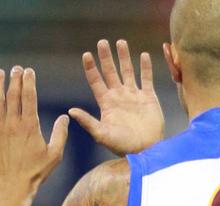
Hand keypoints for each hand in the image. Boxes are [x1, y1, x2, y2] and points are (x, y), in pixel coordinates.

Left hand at [0, 66, 68, 198]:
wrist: (12, 188)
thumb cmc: (35, 173)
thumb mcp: (55, 155)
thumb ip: (60, 134)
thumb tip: (65, 117)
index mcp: (30, 126)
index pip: (29, 97)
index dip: (28, 81)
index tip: (28, 71)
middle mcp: (13, 124)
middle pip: (13, 95)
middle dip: (14, 79)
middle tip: (15, 68)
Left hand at [69, 39, 163, 155]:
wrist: (145, 150)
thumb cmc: (122, 145)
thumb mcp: (101, 134)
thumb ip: (87, 121)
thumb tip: (70, 111)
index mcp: (106, 103)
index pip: (96, 81)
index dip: (91, 68)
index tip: (86, 55)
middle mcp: (118, 96)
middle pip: (110, 72)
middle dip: (106, 57)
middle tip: (101, 42)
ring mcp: (134, 96)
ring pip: (128, 71)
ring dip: (124, 57)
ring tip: (120, 42)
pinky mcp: (149, 98)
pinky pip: (146, 79)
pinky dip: (145, 67)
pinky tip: (143, 55)